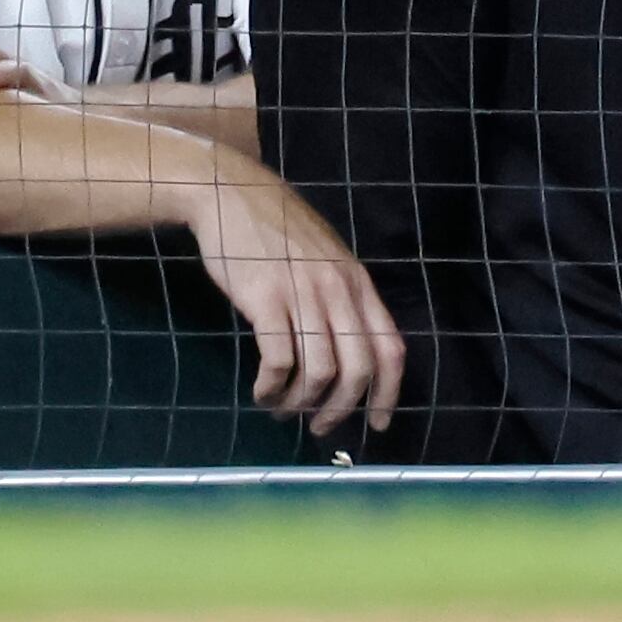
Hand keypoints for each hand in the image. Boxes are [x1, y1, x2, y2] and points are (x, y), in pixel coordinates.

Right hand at [182, 152, 404, 438]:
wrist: (231, 193)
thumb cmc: (277, 231)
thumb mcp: (325, 260)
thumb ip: (341, 300)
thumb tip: (349, 357)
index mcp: (357, 284)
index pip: (391, 348)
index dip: (389, 393)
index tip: (378, 424)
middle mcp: (338, 290)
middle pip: (358, 368)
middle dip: (341, 409)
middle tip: (318, 427)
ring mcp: (303, 293)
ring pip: (320, 370)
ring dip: (300, 402)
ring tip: (281, 408)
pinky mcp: (265, 299)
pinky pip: (279, 359)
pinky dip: (272, 386)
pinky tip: (262, 391)